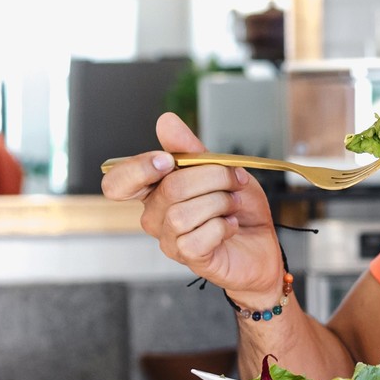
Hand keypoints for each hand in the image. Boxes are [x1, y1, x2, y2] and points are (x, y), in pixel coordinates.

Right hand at [100, 112, 283, 303]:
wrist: (262, 242)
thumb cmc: (237, 206)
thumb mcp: (219, 168)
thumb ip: (189, 148)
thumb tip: (165, 122)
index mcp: (154, 189)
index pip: (118, 182)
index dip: (138, 169)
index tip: (168, 160)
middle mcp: (155, 215)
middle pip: (169, 188)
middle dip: (213, 177)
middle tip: (234, 181)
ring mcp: (168, 239)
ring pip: (182, 214)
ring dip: (220, 203)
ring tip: (234, 205)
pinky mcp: (187, 257)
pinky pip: (195, 239)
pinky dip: (222, 227)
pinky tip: (231, 226)